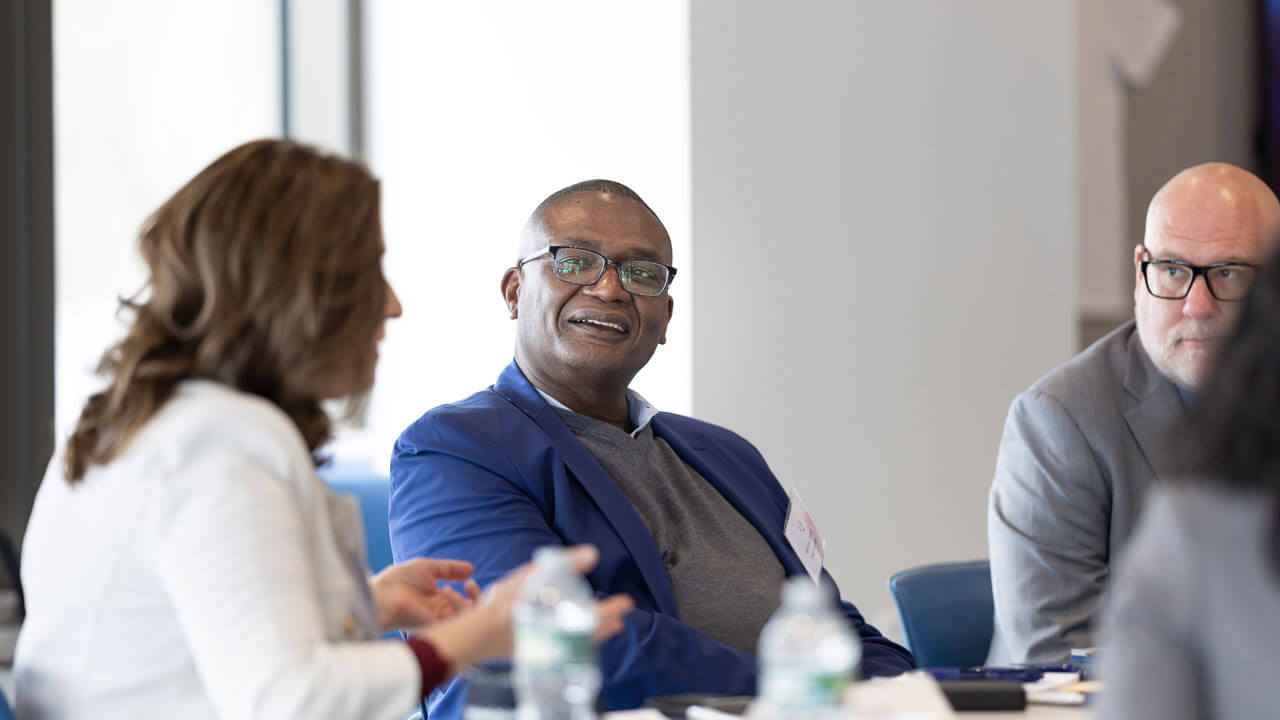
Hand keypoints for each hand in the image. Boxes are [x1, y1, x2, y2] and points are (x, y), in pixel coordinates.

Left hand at [369, 558, 481, 631]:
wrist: (379, 594)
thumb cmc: (397, 580)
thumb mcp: (427, 568)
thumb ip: (450, 569)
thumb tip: (471, 568)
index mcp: (439, 600)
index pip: (464, 602)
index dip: (472, 593)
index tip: (469, 582)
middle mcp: (440, 613)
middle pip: (468, 613)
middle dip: (475, 601)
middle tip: (470, 587)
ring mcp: (437, 621)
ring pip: (464, 620)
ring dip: (465, 605)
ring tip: (451, 590)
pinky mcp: (434, 628)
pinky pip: (454, 625)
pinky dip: (457, 613)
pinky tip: (451, 598)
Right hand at [416, 545, 633, 670]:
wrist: (479, 634)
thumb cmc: (506, 604)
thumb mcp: (534, 577)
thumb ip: (565, 565)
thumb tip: (592, 553)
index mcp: (564, 619)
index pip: (600, 614)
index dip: (615, 607)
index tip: (627, 603)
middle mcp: (560, 636)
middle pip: (592, 633)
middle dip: (607, 625)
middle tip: (620, 620)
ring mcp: (549, 647)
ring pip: (579, 642)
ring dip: (592, 634)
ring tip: (601, 629)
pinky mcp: (536, 652)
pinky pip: (564, 647)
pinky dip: (574, 641)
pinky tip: (568, 636)